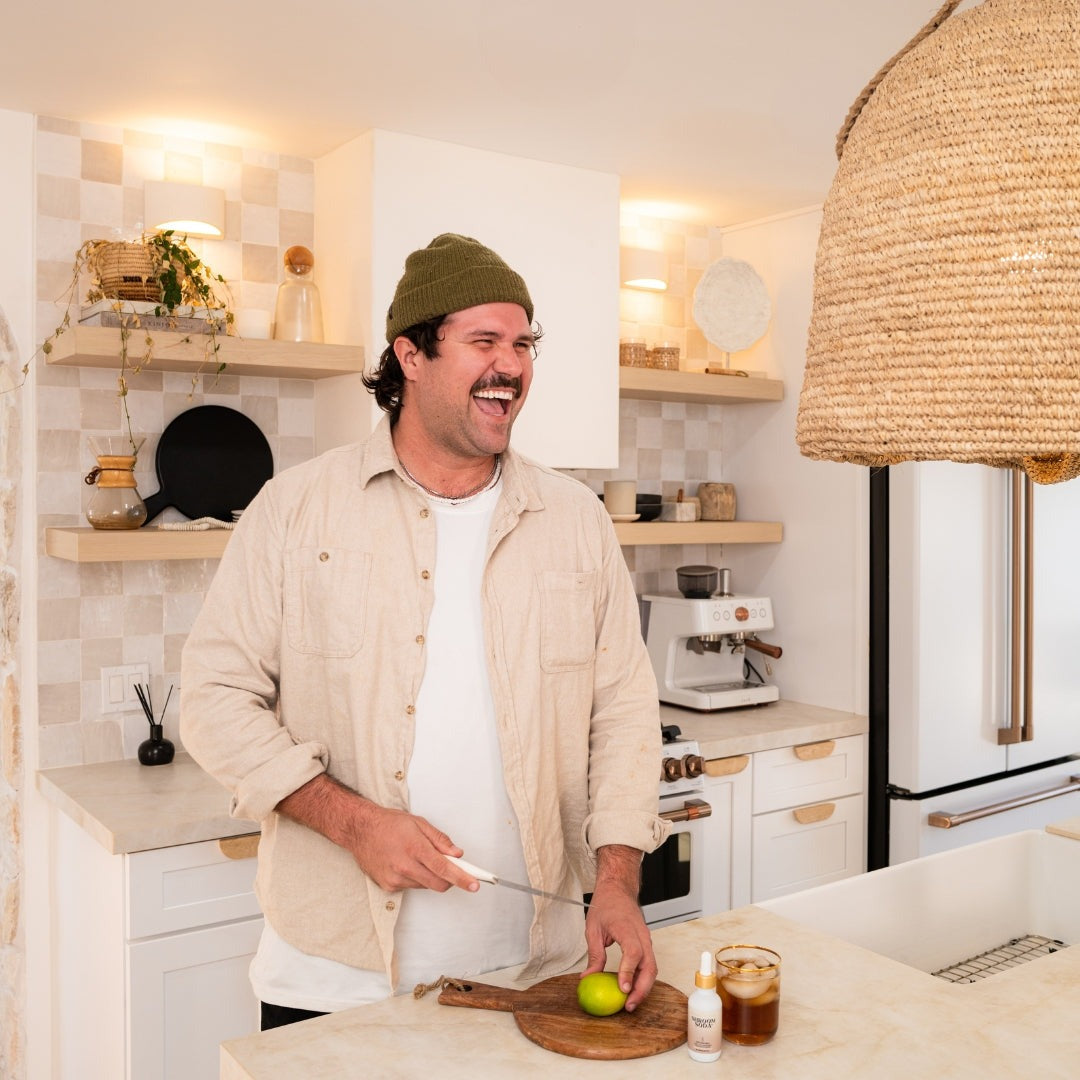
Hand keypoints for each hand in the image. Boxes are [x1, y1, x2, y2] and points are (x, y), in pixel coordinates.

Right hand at [276, 773, 480, 893]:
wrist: (360, 829)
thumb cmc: (389, 823)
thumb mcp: (419, 823)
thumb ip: (440, 840)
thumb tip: (457, 853)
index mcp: (415, 847)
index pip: (444, 868)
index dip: (462, 878)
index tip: (474, 885)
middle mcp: (405, 866)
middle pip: (438, 884)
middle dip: (449, 879)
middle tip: (450, 867)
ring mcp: (395, 878)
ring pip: (424, 885)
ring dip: (429, 876)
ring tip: (417, 857)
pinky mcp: (388, 886)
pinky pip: (410, 886)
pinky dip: (414, 877)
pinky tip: (404, 863)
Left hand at [580, 844, 656, 1011]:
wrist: (618, 889)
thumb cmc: (606, 904)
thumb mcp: (593, 928)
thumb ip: (594, 954)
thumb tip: (588, 978)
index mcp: (627, 927)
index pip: (633, 953)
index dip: (629, 972)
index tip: (622, 989)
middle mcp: (642, 934)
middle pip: (649, 965)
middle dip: (641, 989)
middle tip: (628, 1005)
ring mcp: (646, 939)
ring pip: (652, 967)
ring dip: (644, 987)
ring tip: (630, 1003)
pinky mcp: (646, 943)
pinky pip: (648, 964)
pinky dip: (643, 979)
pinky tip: (632, 989)